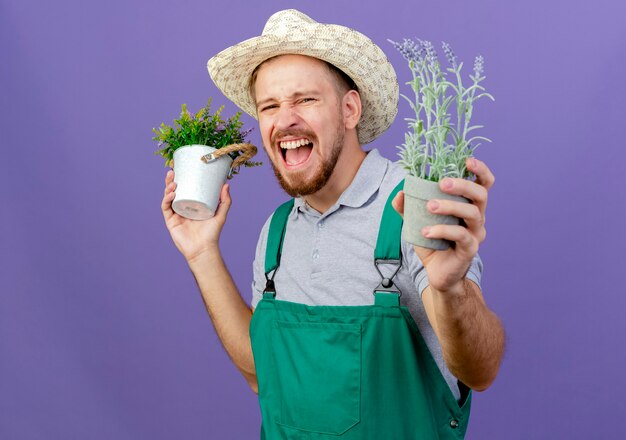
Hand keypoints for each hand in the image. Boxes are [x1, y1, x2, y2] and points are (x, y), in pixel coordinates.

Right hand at [161, 169, 231, 261]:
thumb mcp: (220, 214)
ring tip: (173, 182)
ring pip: (167, 197)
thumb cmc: (212, 234)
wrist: (204, 249)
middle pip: (173, 191)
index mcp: (192, 205)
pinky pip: (166, 208)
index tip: (181, 168)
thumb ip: (225, 201)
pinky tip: (172, 194)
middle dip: (171, 180)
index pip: (185, 189)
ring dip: (168, 188)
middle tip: (172, 171)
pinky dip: (167, 200)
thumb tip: (226, 184)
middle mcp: (182, 208)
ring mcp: (175, 214)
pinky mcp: (170, 221)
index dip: (181, 178)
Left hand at [392, 158, 494, 293]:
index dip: (480, 170)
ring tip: (429, 207)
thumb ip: (408, 207)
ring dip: (449, 206)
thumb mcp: (417, 222)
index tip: (467, 160)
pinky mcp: (470, 249)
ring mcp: (476, 233)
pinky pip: (461, 235)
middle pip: (480, 194)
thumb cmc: (432, 243)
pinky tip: (426, 231)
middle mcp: (477, 217)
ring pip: (471, 213)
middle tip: (441, 183)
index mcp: (468, 206)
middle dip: (462, 185)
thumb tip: (400, 193)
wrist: (437, 274)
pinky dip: (442, 230)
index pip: (483, 183)